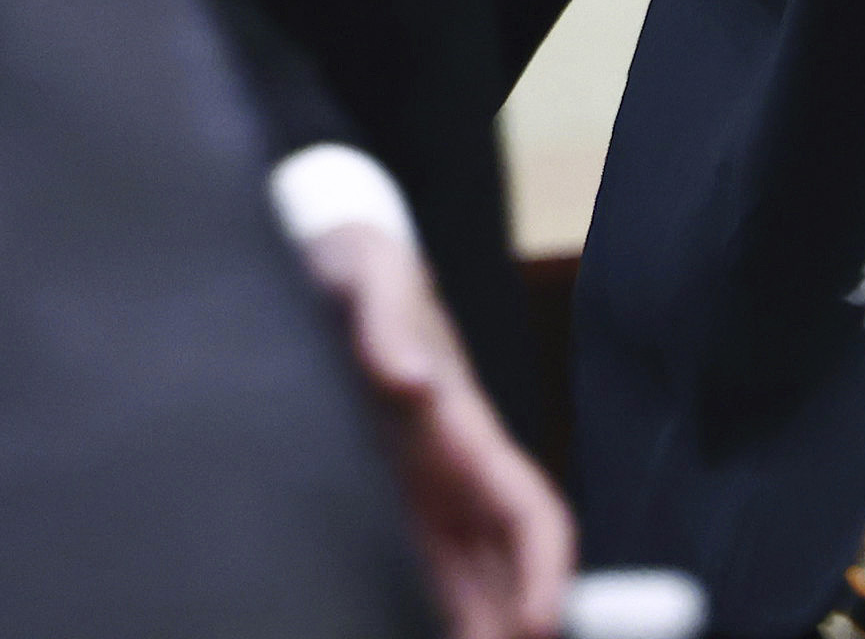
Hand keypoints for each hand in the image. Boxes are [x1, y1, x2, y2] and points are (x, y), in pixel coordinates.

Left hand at [299, 219, 575, 638]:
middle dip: (512, 628)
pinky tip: (393, 632)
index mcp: (465, 427)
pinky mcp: (377, 503)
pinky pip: (413, 575)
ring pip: (466, 584)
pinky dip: (421, 616)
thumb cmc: (351, 266)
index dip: (546, 571)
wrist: (318, 261)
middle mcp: (453, 472)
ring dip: (473, 629)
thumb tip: (414, 381)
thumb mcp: (366, 273)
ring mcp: (417, 493)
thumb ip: (384, 319)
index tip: (543, 625)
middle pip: (506, 569)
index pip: (531, 512)